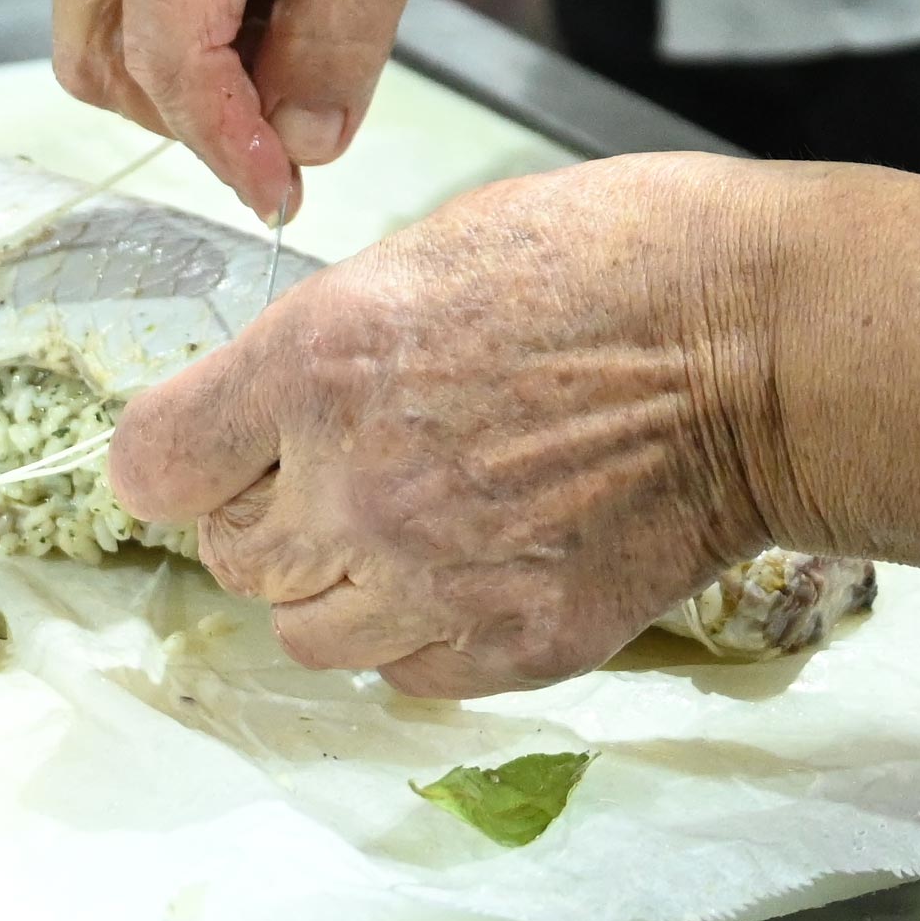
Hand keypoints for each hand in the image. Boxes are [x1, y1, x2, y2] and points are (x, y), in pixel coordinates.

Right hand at [53, 0, 535, 220]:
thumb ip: (342, 36)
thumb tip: (294, 146)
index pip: (164, 39)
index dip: (220, 135)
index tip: (282, 190)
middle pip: (101, 45)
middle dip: (194, 110)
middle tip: (296, 130)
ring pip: (101, 26)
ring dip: (190, 72)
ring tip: (295, 46)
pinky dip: (188, 27)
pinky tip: (270, 4)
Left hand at [108, 153, 798, 694]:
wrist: (765, 349)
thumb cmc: (620, 263)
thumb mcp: (435, 249)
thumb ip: (331, 344)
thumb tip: (273, 410)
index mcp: (320, 362)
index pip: (154, 465)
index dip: (185, 457)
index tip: (217, 449)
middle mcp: (355, 485)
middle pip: (230, 557)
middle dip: (272, 515)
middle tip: (346, 468)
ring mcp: (433, 578)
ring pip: (307, 631)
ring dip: (338, 584)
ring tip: (418, 519)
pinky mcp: (508, 645)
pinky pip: (404, 671)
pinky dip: (422, 629)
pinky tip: (480, 559)